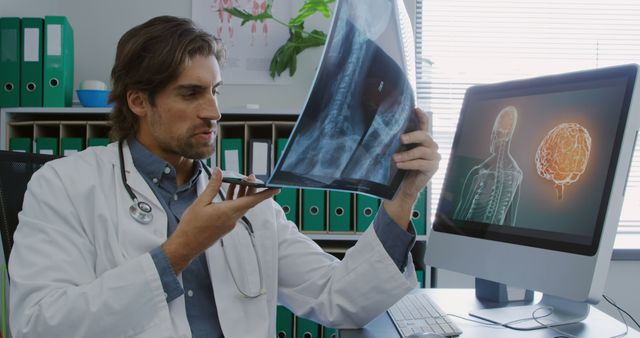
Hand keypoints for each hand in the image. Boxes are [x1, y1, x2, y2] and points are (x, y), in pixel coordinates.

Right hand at [162, 168, 278, 272]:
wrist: (186, 245)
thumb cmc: (192, 226)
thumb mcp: (201, 202)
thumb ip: (212, 186)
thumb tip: (219, 172)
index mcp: (229, 212)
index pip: (252, 201)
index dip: (265, 194)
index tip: (276, 188)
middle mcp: (233, 219)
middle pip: (247, 201)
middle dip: (251, 188)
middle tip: (251, 176)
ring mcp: (230, 223)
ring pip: (241, 205)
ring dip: (242, 193)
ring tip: (241, 180)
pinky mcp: (225, 226)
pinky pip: (234, 210)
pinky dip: (234, 200)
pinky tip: (229, 192)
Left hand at [394, 107, 440, 200]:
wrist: (405, 186)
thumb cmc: (402, 167)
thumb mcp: (400, 151)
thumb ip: (400, 143)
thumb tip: (389, 132)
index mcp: (423, 139)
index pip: (425, 125)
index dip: (422, 116)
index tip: (416, 109)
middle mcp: (431, 146)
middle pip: (424, 136)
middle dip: (412, 136)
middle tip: (401, 139)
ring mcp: (434, 156)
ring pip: (421, 151)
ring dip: (406, 154)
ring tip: (394, 158)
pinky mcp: (433, 167)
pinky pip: (420, 163)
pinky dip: (408, 164)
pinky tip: (400, 165)